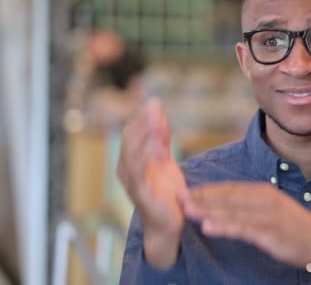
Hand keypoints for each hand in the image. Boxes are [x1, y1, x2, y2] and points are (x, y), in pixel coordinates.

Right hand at [117, 98, 186, 268]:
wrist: (167, 225)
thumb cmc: (165, 194)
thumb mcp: (165, 163)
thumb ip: (161, 142)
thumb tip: (159, 115)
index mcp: (129, 160)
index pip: (131, 132)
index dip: (143, 117)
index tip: (156, 103)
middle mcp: (125, 169)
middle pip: (129, 138)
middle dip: (142, 120)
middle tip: (155, 103)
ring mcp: (131, 182)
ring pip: (132, 152)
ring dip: (144, 134)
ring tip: (156, 119)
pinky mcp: (141, 194)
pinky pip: (139, 172)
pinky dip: (146, 158)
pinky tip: (156, 147)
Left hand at [183, 182, 310, 283]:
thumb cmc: (293, 227)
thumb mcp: (271, 210)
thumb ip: (249, 205)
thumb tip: (224, 204)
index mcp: (263, 192)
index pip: (230, 188)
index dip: (207, 190)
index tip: (185, 191)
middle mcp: (264, 199)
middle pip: (227, 197)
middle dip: (202, 197)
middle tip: (178, 198)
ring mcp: (267, 216)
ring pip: (232, 211)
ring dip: (208, 210)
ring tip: (187, 210)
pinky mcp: (270, 232)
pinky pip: (243, 228)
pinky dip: (225, 226)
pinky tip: (209, 227)